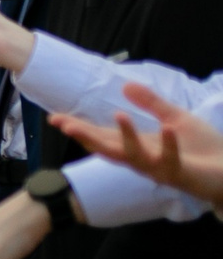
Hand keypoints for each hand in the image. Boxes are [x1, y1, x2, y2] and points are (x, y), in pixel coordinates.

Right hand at [52, 83, 222, 207]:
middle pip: (107, 148)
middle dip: (86, 136)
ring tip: (118, 115)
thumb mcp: (176, 118)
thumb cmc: (205, 149)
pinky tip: (166, 129)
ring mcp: (159, 167)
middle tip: (64, 124)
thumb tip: (125, 85)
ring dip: (126, 137)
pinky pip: (172, 159)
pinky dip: (169, 145)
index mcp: (139, 145)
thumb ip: (152, 104)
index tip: (54, 118)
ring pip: (134, 156)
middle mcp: (142, 159)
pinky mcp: (180, 173)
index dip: (79, 127)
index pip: (102, 135)